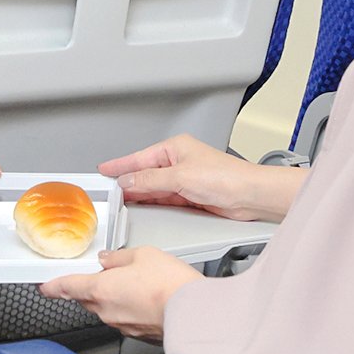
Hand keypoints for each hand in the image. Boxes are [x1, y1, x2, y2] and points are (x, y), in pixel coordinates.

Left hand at [39, 247, 201, 342]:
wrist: (195, 314)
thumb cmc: (170, 284)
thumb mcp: (143, 255)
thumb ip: (119, 257)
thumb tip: (108, 259)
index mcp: (100, 289)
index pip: (67, 287)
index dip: (54, 286)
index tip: (45, 286)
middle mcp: (106, 311)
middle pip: (87, 299)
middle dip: (89, 287)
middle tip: (101, 275)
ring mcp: (122, 325)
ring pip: (106, 309)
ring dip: (111, 297)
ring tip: (132, 283)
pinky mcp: (138, 334)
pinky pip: (124, 318)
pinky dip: (127, 308)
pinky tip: (143, 298)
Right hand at [98, 133, 301, 222]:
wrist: (250, 195)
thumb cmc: (226, 177)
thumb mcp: (180, 177)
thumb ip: (150, 181)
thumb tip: (128, 182)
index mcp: (176, 148)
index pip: (140, 157)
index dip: (120, 165)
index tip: (104, 170)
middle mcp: (179, 162)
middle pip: (145, 172)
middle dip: (128, 181)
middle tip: (107, 189)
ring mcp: (185, 179)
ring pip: (154, 187)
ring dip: (139, 193)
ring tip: (119, 199)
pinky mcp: (191, 196)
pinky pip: (164, 198)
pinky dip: (151, 201)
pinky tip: (141, 205)